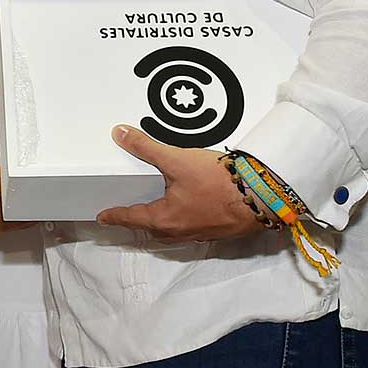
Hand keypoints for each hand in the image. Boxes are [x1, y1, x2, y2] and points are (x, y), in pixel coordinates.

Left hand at [96, 125, 262, 240]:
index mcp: (164, 220)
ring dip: (162, 221)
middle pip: (151, 228)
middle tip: (127, 213)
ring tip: (156, 210)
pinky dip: (184, 218)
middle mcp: (181, 231)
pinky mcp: (220, 228)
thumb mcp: (176, 160)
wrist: (264, 195)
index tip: (104, 217)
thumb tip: (121, 135)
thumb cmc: (221, 183)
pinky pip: (193, 226)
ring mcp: (202, 232)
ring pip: (173, 229)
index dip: (115, 215)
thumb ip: (145, 147)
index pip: (130, 218)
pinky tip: (189, 208)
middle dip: (138, 221)